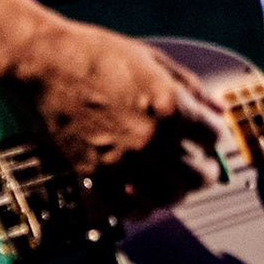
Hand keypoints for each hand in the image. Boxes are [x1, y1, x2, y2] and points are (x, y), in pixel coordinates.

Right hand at [15, 14, 229, 214]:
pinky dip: (140, 209)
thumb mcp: (154, 60)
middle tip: (201, 169)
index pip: (212, 137)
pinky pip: (125, 207)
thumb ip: (192, 87)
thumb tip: (218, 108)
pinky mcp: (93, 173)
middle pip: (195, 174)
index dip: (213, 137)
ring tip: (176, 188)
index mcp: (170, 106)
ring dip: (177, 195)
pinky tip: (142, 200)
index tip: (208, 138)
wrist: (45, 63)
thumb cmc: (95, 54)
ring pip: (166, 197)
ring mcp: (122, 159)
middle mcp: (151, 138)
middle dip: (204, 173)